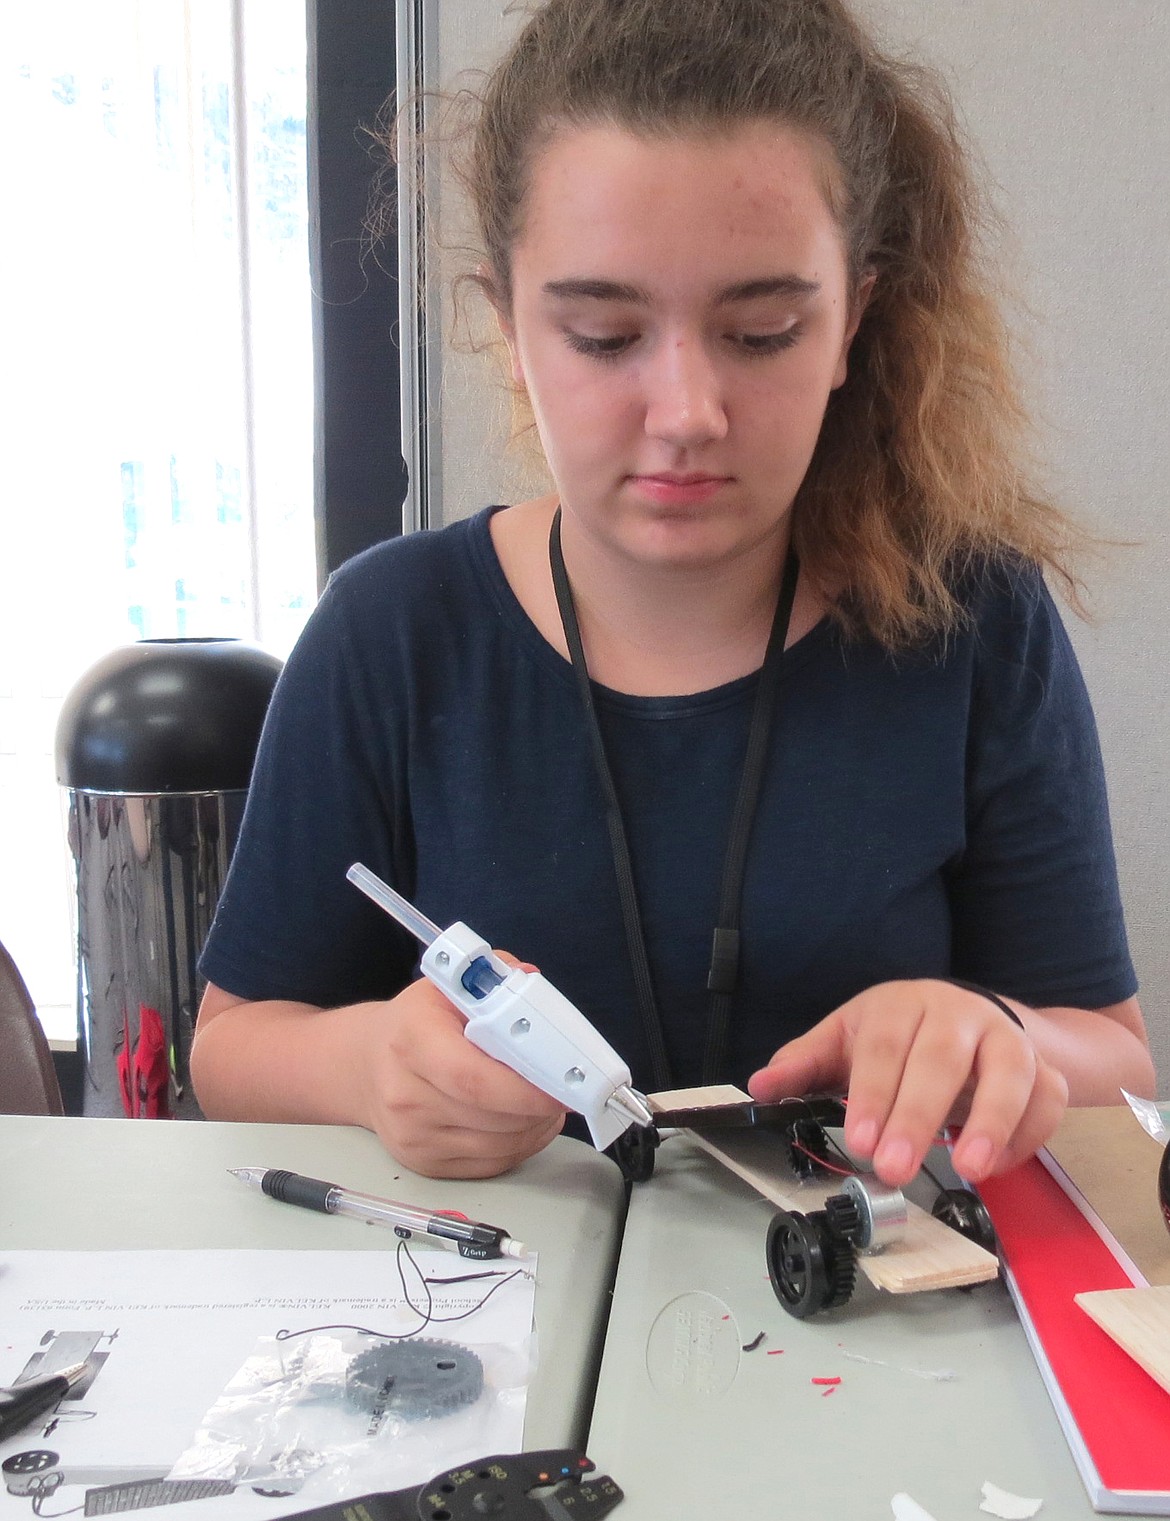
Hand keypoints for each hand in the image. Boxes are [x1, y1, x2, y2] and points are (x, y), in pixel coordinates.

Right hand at [355, 956, 566, 1178]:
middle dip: (539, 1106)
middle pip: (490, 1116)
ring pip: (497, 1145)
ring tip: (546, 1103)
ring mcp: (413, 1136)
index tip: (561, 1084)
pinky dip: (521, 1145)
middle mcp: (405, 1094)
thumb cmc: (415, 1023)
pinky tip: (525, 1121)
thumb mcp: (447, 987)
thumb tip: (531, 984)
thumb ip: (495, 977)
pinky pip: (491, 1165)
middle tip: (566, 1091)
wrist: (366, 1065)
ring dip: (535, 1126)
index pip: (471, 1076)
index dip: (523, 1088)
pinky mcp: (424, 1164)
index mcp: (412, 1039)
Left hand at [746, 979, 1068, 1185]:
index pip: (885, 1047)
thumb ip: (805, 1064)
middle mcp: (959, 1015)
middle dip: (917, 1116)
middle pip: (941, 1060)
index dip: (872, 1094)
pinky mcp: (1044, 1069)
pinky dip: (1029, 1134)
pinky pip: (1048, 1099)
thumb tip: (759, 1087)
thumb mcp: (847, 1038)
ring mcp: (1007, 1039)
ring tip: (970, 1168)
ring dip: (992, 1122)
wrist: (971, 1016)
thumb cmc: (899, 1034)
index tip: (859, 1140)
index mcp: (903, 1004)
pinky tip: (998, 1166)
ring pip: (1010, 1073)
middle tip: (894, 1168)